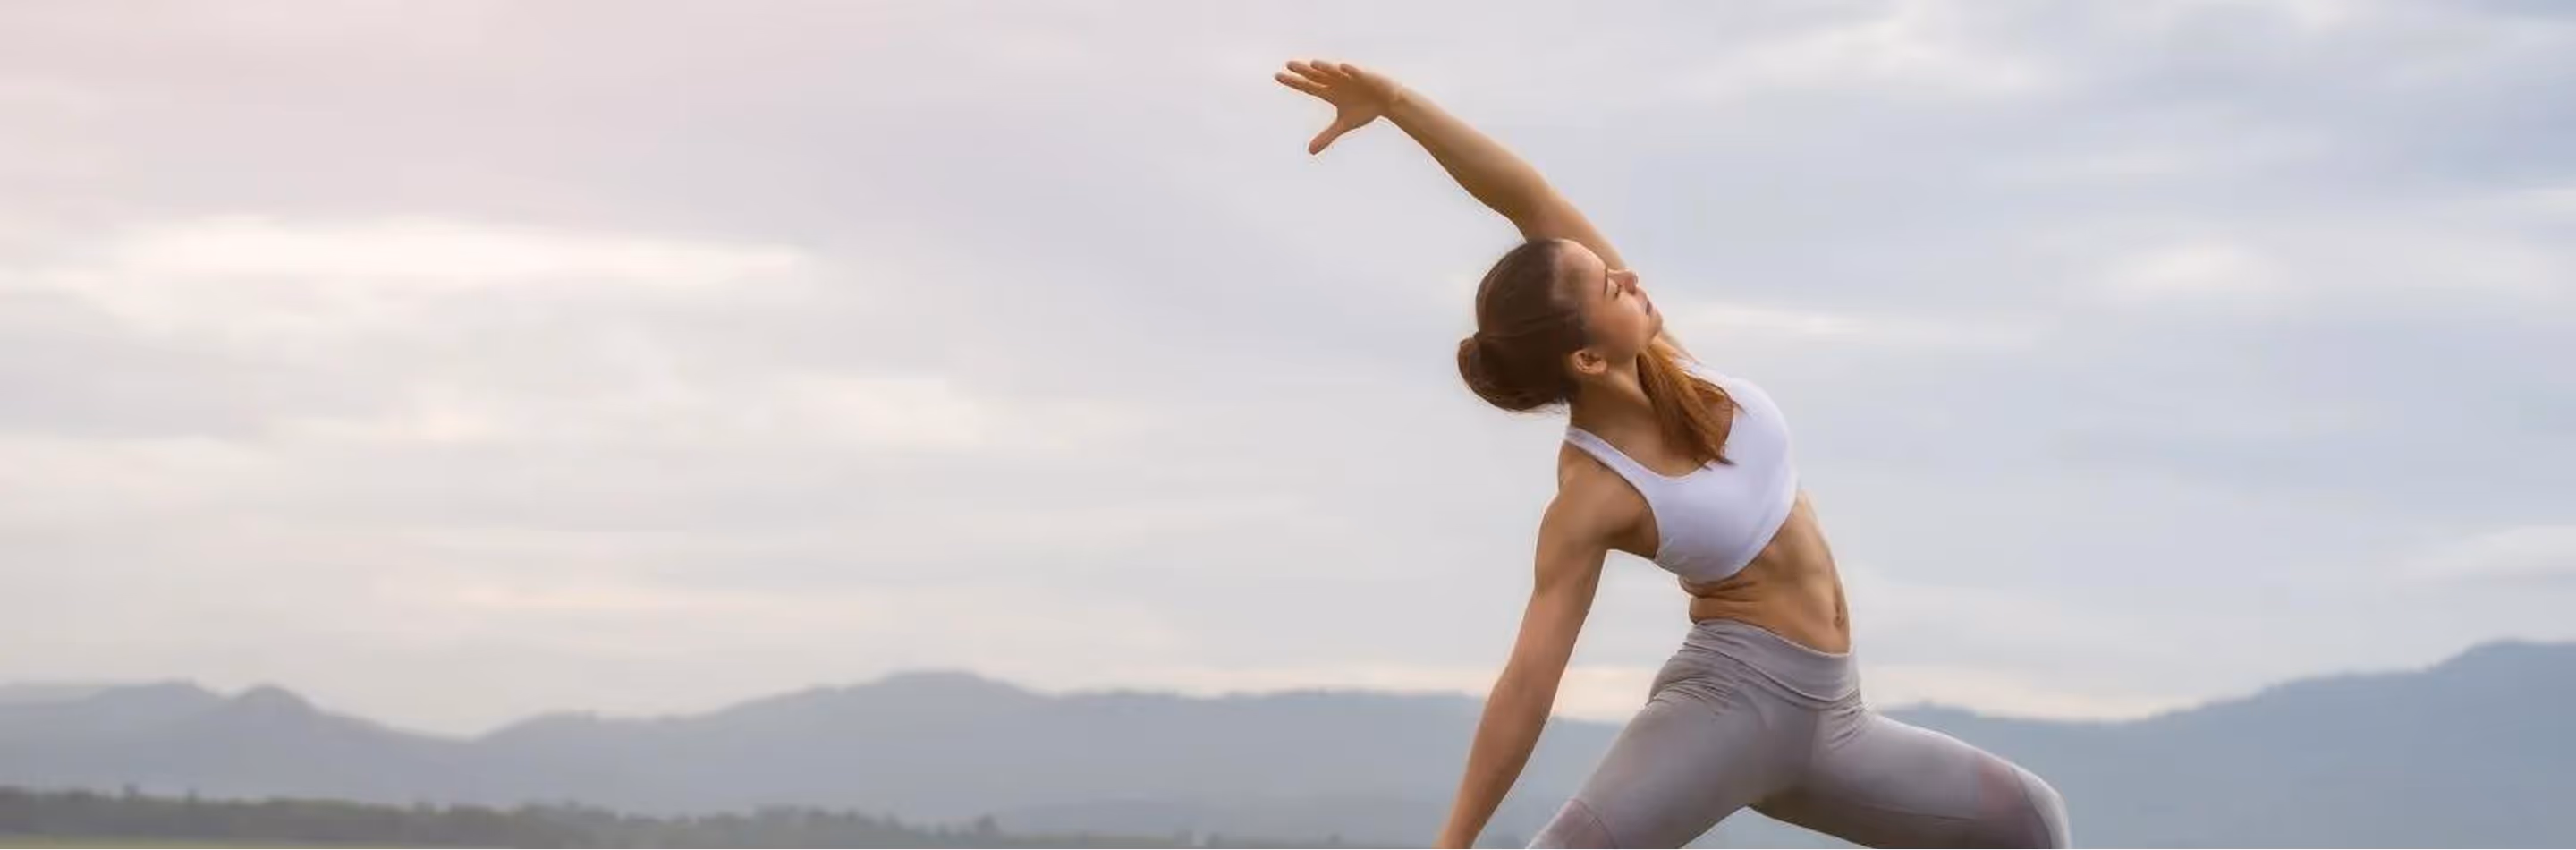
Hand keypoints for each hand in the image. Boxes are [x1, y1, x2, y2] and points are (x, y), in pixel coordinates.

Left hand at [1273, 58, 1407, 154]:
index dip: (1293, 82)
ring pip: (1335, 72)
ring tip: (1313, 64)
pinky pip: (1357, 73)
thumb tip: (1309, 151)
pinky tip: (1343, 67)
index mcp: (1329, 92)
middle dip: (1304, 71)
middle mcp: (1337, 82)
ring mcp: (1350, 78)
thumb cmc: (1363, 109)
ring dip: (1325, 68)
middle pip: (1317, 76)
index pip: (1307, 86)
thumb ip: (1327, 136)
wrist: (1388, 101)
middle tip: (1288, 64)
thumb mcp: (1344, 125)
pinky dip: (1351, 71)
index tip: (1277, 76)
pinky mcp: (1366, 77)